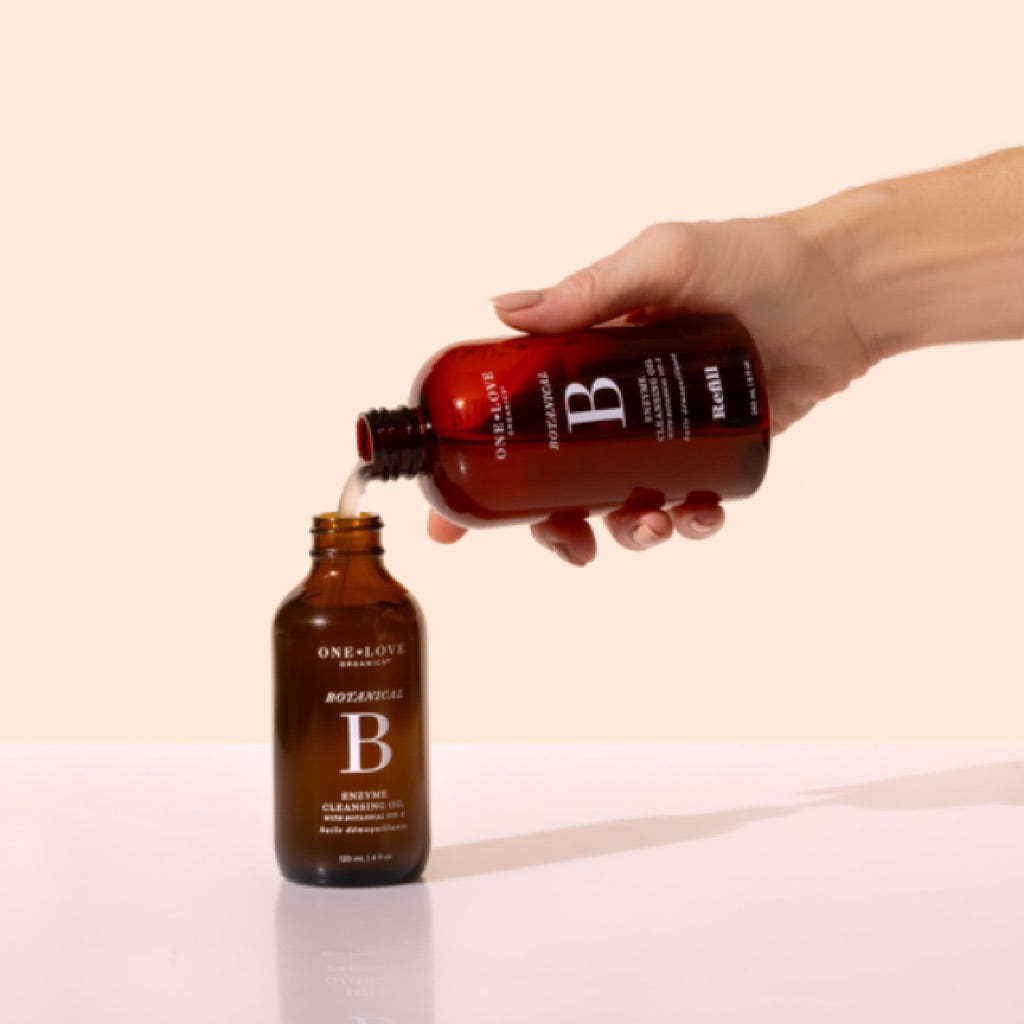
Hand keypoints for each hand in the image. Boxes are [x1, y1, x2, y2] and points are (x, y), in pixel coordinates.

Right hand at [429, 214, 873, 563]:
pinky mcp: (712, 454)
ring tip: (649, 526)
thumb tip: (501, 309)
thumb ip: (589, 288)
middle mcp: (615, 401)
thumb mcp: (661, 260)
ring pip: (619, 505)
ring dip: (623, 533)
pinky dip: (685, 525)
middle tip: (566, 544)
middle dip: (553, 527)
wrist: (841, 289)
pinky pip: (685, 507)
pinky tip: (697, 516)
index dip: (481, 470)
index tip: (451, 519)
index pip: (515, 417)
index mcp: (585, 356)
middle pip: (561, 481)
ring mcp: (662, 432)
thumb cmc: (751, 258)